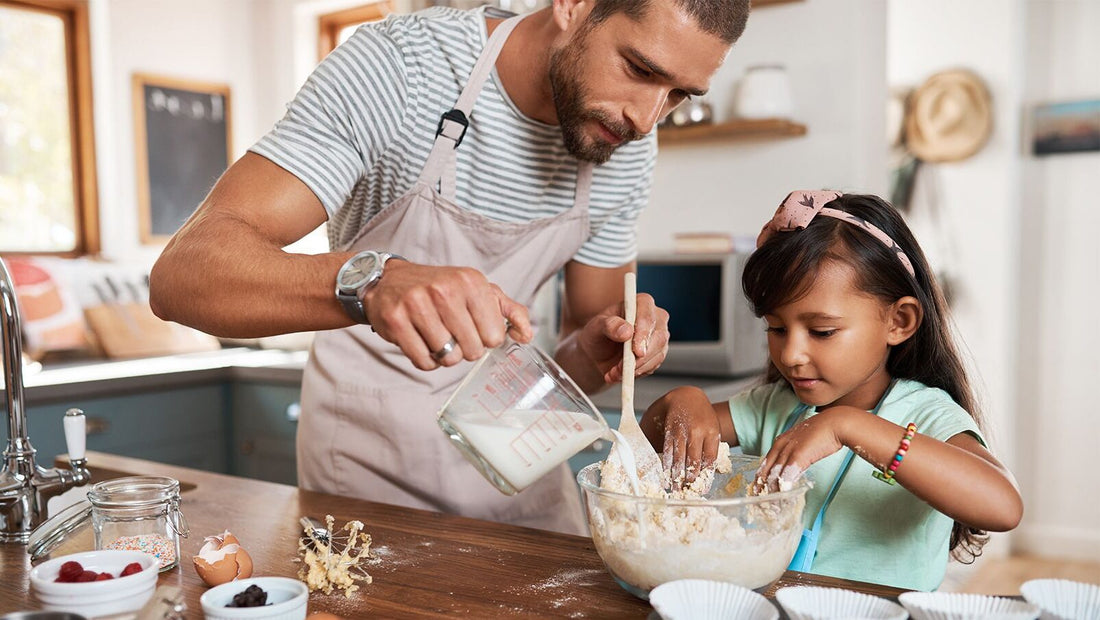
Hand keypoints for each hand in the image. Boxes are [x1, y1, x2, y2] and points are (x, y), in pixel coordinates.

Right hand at [361, 261, 532, 369]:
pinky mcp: (396, 322)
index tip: (474, 328)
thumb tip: (527, 335)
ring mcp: (418, 305)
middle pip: (472, 350)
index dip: (485, 339)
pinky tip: (422, 342)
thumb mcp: (477, 289)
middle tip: (454, 335)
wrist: (389, 280)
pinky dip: (426, 360)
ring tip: (437, 337)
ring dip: (445, 355)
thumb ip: (508, 310)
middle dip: (465, 349)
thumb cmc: (439, 288)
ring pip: (448, 358)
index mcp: (471, 281)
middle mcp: (445, 290)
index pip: (495, 335)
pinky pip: (424, 362)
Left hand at [577, 293, 668, 383]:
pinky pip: (653, 366)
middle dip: (639, 357)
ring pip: (657, 354)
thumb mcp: (595, 327)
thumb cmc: (597, 334)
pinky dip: (636, 373)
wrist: (597, 352)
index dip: (644, 333)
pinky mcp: (658, 353)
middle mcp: (655, 317)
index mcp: (641, 303)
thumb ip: (609, 325)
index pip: (648, 316)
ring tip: (614, 372)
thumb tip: (626, 330)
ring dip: (635, 368)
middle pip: (658, 337)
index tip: (636, 351)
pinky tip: (620, 374)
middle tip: (621, 368)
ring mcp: (658, 336)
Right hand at [640, 386, 719, 484]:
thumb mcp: (713, 430)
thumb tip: (707, 474)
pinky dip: (666, 465)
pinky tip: (666, 475)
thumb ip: (711, 449)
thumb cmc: (702, 416)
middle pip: (693, 461)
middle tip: (687, 491)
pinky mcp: (670, 431)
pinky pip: (667, 451)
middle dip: (690, 479)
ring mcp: (682, 432)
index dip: (705, 477)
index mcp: (712, 433)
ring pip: (679, 458)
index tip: (703, 489)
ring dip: (676, 476)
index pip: (709, 459)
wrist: (687, 397)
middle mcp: (697, 432)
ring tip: (675, 489)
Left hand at [756, 406, 857, 490]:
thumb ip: (795, 455)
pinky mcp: (799, 456)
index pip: (765, 463)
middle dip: (762, 486)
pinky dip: (784, 487)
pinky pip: (787, 474)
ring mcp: (789, 450)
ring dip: (773, 490)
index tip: (758, 489)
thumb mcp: (803, 442)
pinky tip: (783, 496)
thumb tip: (792, 470)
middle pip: (767, 470)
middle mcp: (781, 445)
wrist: (835, 423)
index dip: (761, 477)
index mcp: (780, 441)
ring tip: (771, 504)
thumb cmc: (823, 432)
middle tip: (759, 500)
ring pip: (775, 474)